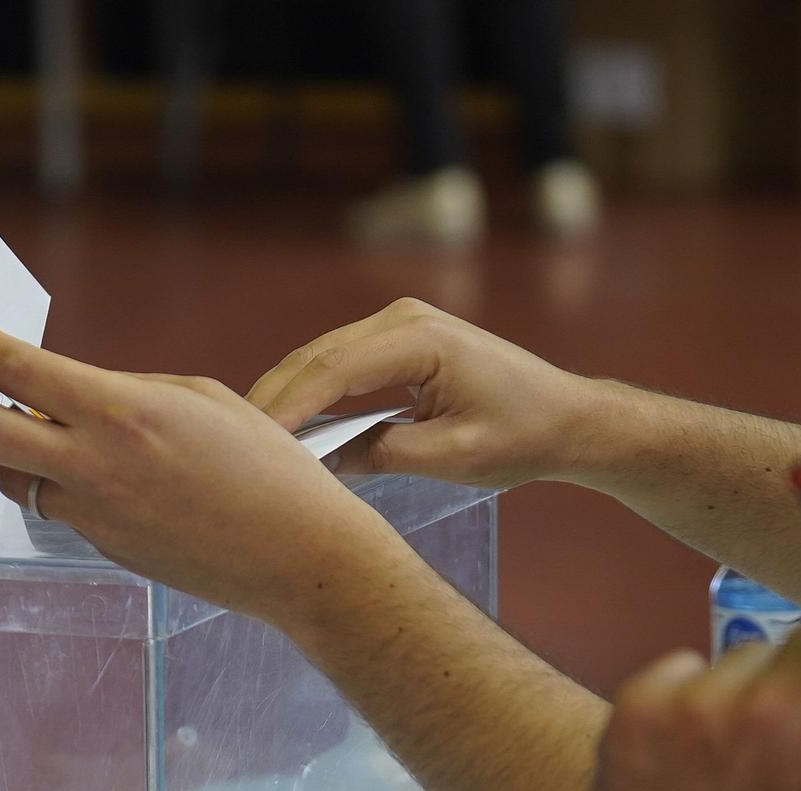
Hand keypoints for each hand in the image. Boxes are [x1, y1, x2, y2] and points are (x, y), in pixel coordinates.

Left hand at [0, 323, 399, 629]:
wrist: (297, 556)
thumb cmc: (267, 469)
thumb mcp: (200, 398)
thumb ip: (128, 389)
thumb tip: (78, 392)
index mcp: (121, 412)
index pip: (16, 371)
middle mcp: (94, 465)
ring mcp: (93, 514)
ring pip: (10, 477)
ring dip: (1, 445)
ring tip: (17, 421)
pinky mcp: (104, 546)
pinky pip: (55, 507)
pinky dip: (51, 479)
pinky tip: (77, 464)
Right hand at [247, 298, 603, 486]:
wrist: (568, 417)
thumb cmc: (522, 435)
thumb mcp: (452, 456)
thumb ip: (382, 453)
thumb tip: (320, 461)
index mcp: (421, 339)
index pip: (334, 370)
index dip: (289, 406)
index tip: (254, 441)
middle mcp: (405, 318)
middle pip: (317, 356)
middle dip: (274, 398)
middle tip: (232, 443)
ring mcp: (400, 323)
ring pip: (322, 357)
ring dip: (287, 394)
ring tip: (249, 437)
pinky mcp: (399, 339)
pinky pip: (339, 362)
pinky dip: (311, 390)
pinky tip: (287, 424)